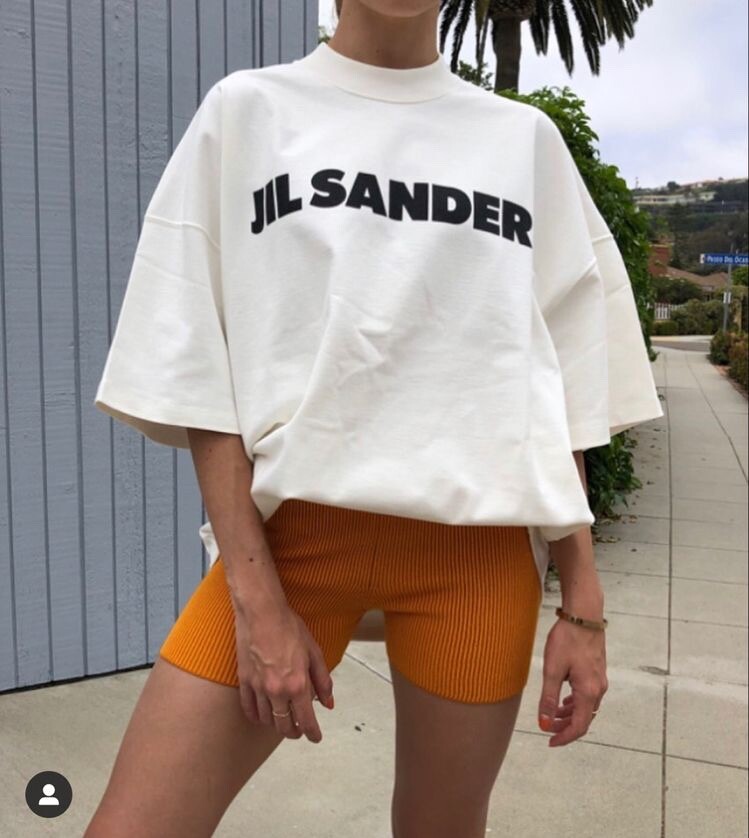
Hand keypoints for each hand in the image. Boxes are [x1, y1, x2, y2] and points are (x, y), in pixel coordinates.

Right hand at [232, 600, 334, 742]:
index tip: (316, 737)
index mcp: (298, 684)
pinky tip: (263, 715)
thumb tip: (329, 704)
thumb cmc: (289, 628)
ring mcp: (258, 687)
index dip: (313, 733)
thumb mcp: (314, 652)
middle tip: (300, 730)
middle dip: (295, 732)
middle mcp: (277, 691)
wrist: (262, 613)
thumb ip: (323, 681)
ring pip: (267, 720)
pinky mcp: (244, 681)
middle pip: (284, 726)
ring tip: (284, 721)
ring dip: (277, 725)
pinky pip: (249, 709)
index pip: (306, 720)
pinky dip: (257, 716)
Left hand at [537, 616, 607, 746]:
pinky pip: (588, 695)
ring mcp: (600, 679)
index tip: (550, 741)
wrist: (583, 615)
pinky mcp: (597, 670)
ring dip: (570, 714)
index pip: (579, 726)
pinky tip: (565, 697)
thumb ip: (549, 698)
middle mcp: (598, 689)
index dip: (565, 737)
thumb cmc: (567, 639)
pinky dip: (575, 702)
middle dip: (565, 726)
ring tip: (553, 714)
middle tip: (547, 728)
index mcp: (588, 692)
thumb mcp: (553, 669)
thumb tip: (544, 723)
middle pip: (584, 718)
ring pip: (586, 706)